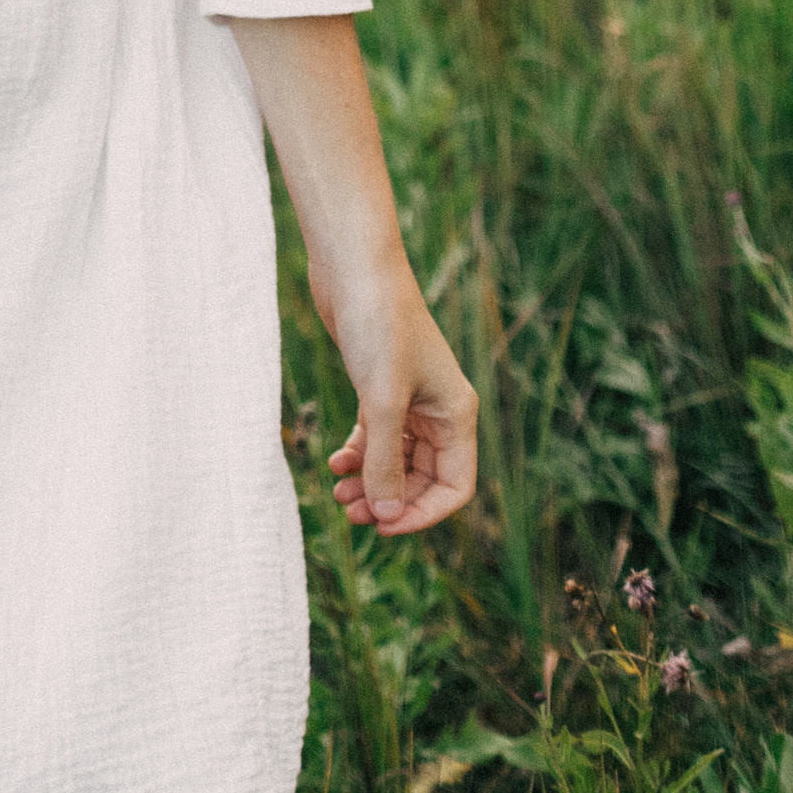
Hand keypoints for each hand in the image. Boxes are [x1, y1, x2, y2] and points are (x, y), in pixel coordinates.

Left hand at [315, 253, 478, 536]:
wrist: (352, 267)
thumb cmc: (378, 324)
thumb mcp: (382, 401)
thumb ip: (385, 462)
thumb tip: (385, 516)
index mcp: (456, 414)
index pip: (455, 486)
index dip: (422, 513)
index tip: (384, 525)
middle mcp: (439, 410)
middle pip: (422, 478)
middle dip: (389, 499)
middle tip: (349, 513)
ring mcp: (410, 398)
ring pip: (397, 459)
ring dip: (371, 481)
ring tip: (338, 494)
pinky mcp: (381, 385)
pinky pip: (378, 436)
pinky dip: (359, 454)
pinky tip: (335, 463)